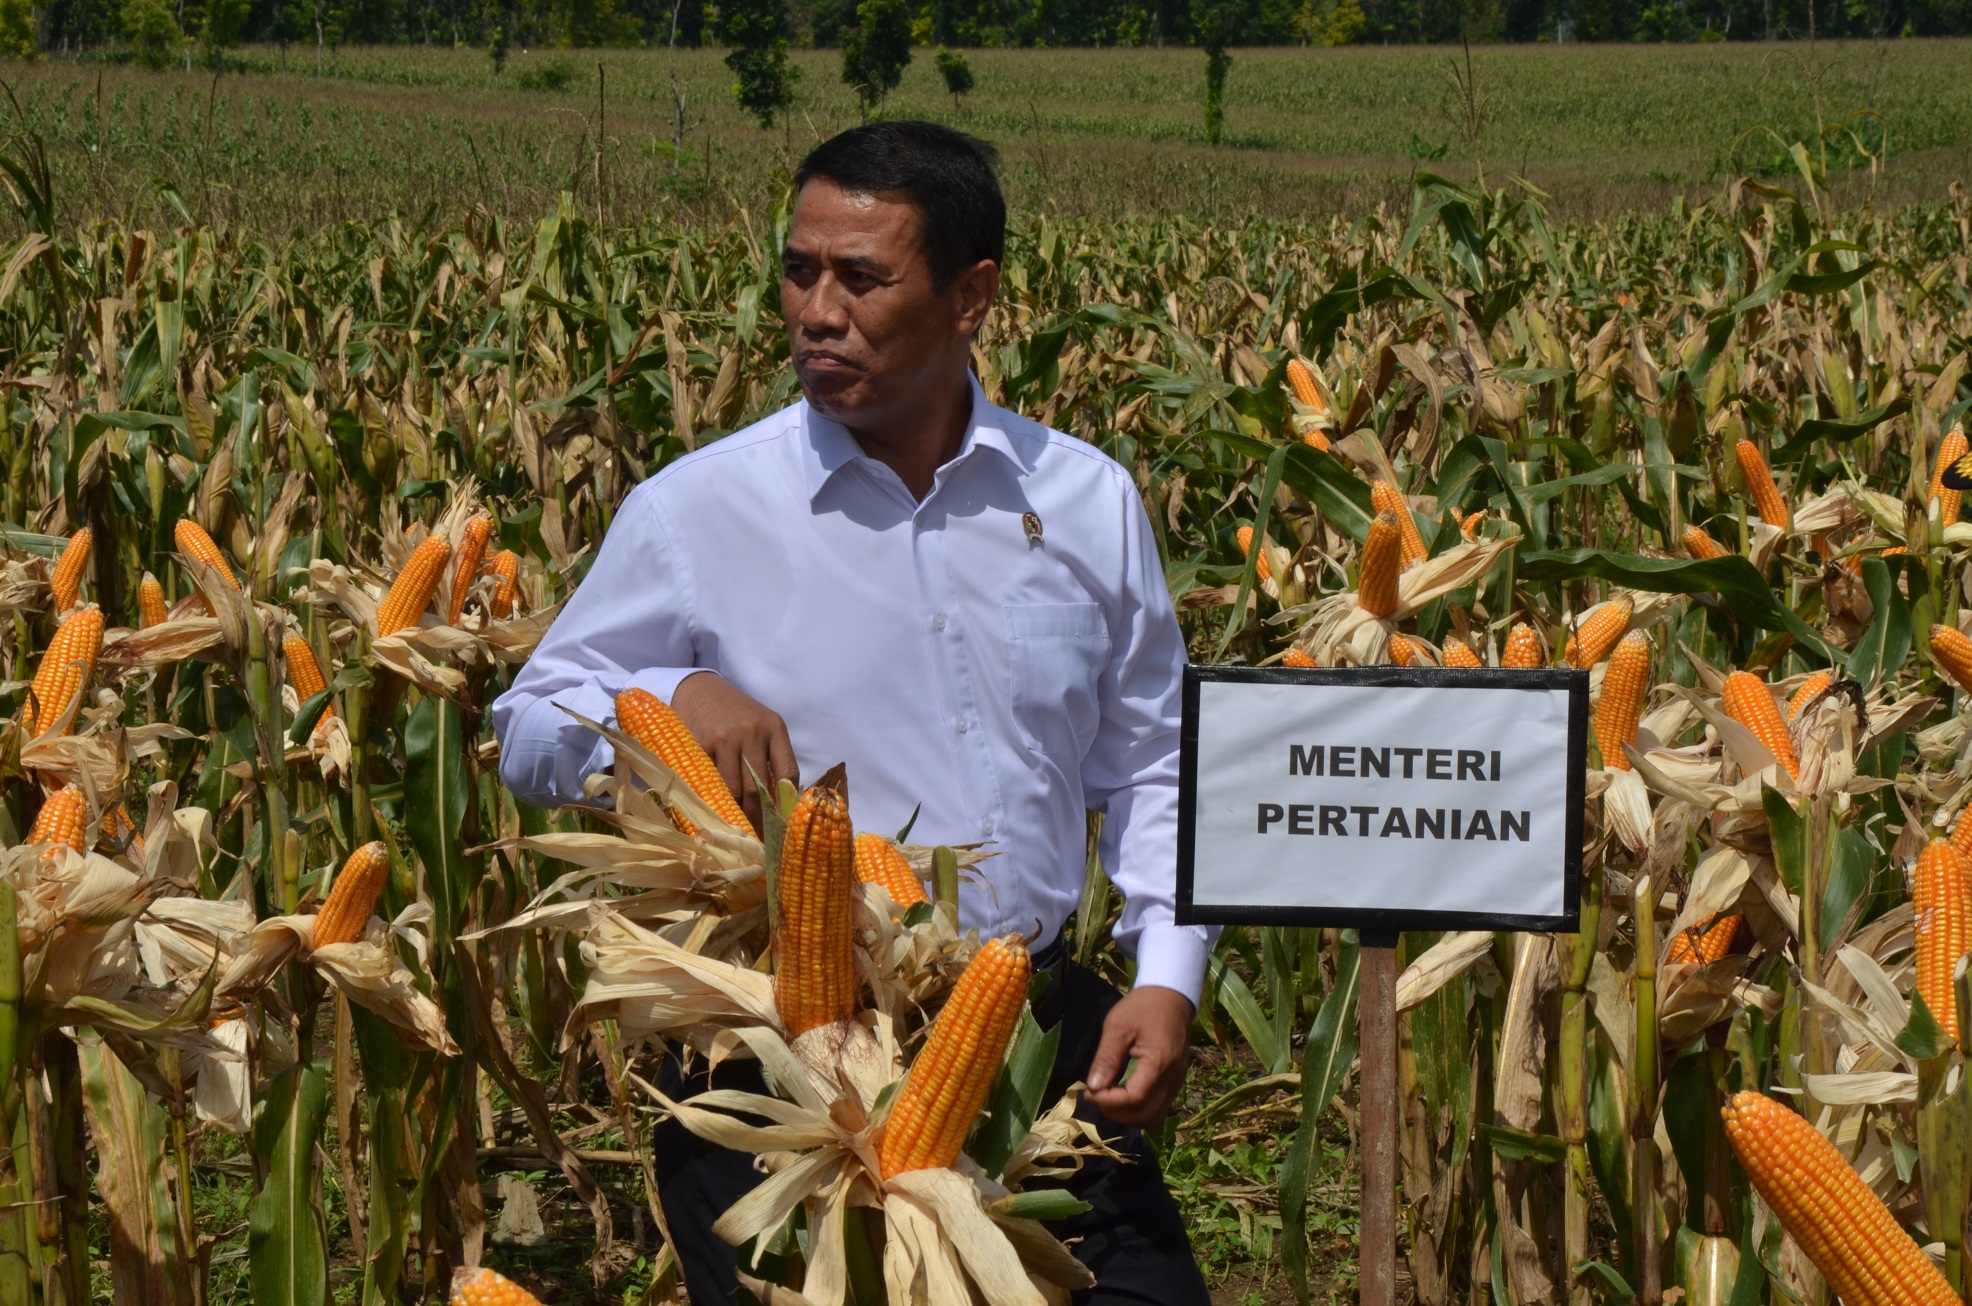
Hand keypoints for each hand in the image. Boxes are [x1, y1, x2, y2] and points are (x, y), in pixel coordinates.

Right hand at [666, 672, 798, 831]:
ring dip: (735, 813)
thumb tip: (780, 803)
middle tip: (758, 836)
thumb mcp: (762, 727)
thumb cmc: (736, 713)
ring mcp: (726, 739)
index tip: (781, 823)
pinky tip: (717, 809)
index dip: (785, 803)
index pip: (788, 773)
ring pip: (734, 790)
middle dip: (758, 817)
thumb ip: (772, 757)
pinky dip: (714, 798)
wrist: (701, 689)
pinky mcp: (702, 745)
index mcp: (774, 728)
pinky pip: (711, 782)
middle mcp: (752, 732)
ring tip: (738, 828)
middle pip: (759, 788)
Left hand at [1084, 985, 1193, 1127]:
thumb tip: (1094, 1087)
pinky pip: (1158, 1107)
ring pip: (1153, 1117)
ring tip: (1108, 1098)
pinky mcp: (1176, 1082)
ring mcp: (1177, 1082)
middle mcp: (1172, 1079)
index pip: (1133, 1099)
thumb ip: (1106, 1059)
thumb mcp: (1117, 1026)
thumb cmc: (1143, 1007)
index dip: (1108, 1102)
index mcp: (1159, 1064)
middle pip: (1144, 1116)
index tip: (1089, 1092)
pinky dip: (1139, 1109)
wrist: (1171, 995)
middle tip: (1096, 1096)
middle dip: (1116, 1113)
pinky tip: (1123, 1094)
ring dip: (1128, 1115)